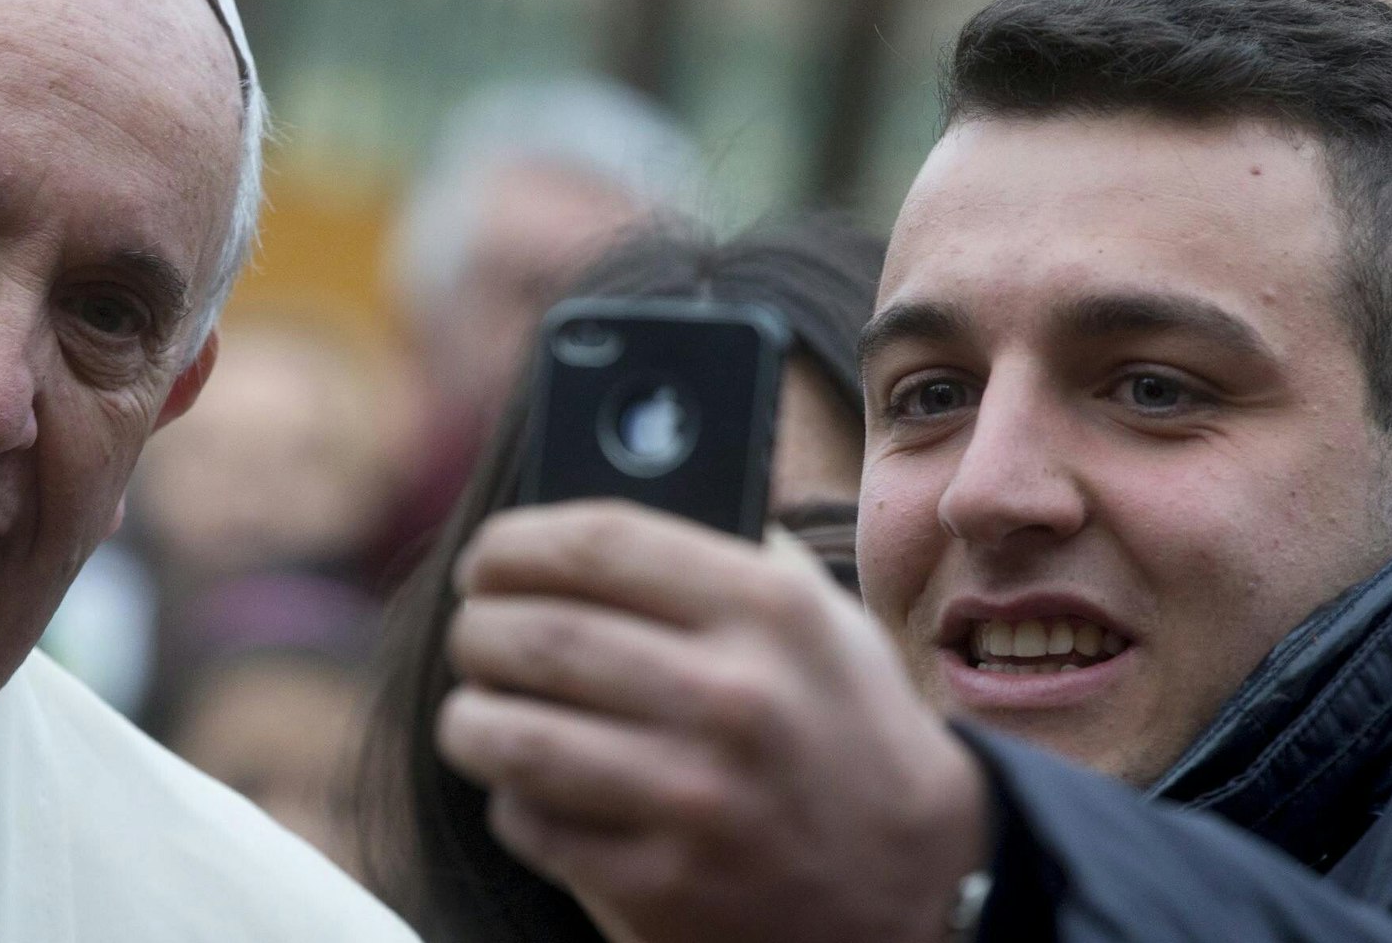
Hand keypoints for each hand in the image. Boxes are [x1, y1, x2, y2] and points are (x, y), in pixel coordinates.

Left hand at [437, 499, 988, 942]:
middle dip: (477, 631)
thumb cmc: (844, 727)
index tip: (487, 557)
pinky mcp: (664, 886)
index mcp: (769, 610)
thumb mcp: (819, 617)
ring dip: (470, 718)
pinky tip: (536, 787)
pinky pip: (531, 822)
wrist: (920, 882)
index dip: (515, 543)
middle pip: (537, 635)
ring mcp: (695, 798)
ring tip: (477, 711)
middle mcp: (733, 698)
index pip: (597, 542)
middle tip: (474, 635)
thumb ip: (724, 552)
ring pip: (512, 736)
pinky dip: (514, 800)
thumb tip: (593, 504)